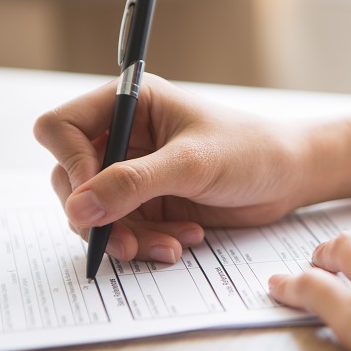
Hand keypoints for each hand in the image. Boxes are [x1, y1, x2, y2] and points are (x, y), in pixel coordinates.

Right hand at [34, 74, 350, 262]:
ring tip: (170, 245)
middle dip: (99, 214)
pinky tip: (183, 240)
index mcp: (131, 105)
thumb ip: (133, 183)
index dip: (70, 164)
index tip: (93, 197)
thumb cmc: (250, 151)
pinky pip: (127, 230)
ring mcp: (136, 173)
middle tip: (124, 241)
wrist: (288, 177)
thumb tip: (77, 208)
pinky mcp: (151, 202)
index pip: (62, 128)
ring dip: (127, 237)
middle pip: (72, 179)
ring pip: (98, 213)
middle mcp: (126, 138)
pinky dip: (148, 242)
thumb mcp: (192, 163)